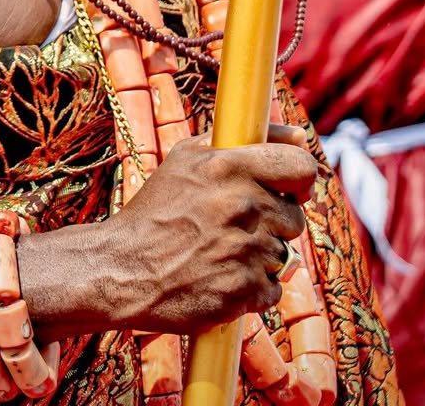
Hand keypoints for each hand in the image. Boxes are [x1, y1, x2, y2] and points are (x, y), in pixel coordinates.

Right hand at [98, 124, 316, 333]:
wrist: (123, 268)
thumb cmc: (158, 208)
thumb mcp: (189, 156)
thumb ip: (245, 137)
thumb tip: (299, 134)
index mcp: (229, 166)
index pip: (301, 167)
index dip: (301, 180)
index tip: (291, 190)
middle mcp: (241, 205)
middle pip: (295, 216)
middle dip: (273, 222)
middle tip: (237, 226)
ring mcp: (243, 250)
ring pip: (282, 254)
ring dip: (259, 256)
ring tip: (220, 252)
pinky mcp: (242, 291)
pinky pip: (272, 288)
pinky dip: (252, 288)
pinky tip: (221, 278)